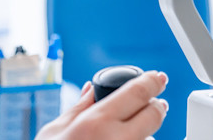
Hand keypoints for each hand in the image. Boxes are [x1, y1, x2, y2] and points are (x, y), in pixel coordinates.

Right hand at [36, 70, 168, 139]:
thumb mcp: (54, 132)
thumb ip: (79, 108)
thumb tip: (91, 88)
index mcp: (96, 123)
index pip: (139, 92)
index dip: (153, 81)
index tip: (158, 78)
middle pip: (155, 114)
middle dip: (155, 106)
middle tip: (152, 104)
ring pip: (151, 139)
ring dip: (144, 134)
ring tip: (122, 137)